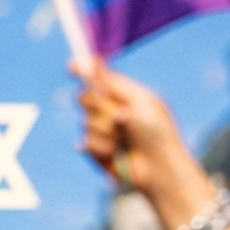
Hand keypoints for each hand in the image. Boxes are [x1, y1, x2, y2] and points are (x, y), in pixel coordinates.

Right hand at [76, 62, 195, 203]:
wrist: (159, 169)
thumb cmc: (156, 134)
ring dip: (106, 129)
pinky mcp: (96, 152)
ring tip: (125, 139)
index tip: (71, 65)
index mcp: (125, 96)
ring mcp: (103, 132)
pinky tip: (117, 153)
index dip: (84, 70)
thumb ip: (113, 83)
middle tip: (116, 113)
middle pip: (85, 97)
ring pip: (86, 121)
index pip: (99, 79)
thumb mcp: (138, 101)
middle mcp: (111, 112)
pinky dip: (103, 146)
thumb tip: (93, 61)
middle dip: (96, 103)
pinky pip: (86, 142)